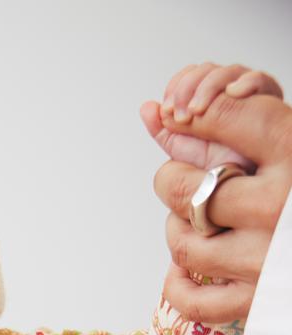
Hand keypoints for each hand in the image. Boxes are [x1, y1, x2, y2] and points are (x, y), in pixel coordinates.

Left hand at [140, 62, 282, 171]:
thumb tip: (147, 107)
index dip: (176, 88)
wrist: (234, 184)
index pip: (189, 78)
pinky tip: (235, 93)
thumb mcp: (180, 147)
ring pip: (228, 72)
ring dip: (209, 87)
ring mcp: (246, 94)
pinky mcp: (267, 98)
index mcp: (204, 100)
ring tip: (198, 111)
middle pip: (206, 71)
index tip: (167, 109)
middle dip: (188, 88)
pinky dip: (247, 82)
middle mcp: (225, 93)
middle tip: (180, 114)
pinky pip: (260, 80)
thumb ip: (162, 127)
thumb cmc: (210, 168)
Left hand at [145, 81, 291, 321]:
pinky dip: (178, 284)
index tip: (185, 115)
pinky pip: (193, 300)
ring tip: (196, 219)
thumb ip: (246, 123)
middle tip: (181, 178)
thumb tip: (156, 113)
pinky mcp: (256, 301)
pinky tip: (185, 266)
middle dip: (172, 179)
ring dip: (177, 228)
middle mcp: (277, 207)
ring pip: (183, 242)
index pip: (232, 117)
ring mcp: (263, 259)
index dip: (199, 114)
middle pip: (186, 189)